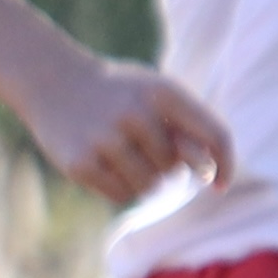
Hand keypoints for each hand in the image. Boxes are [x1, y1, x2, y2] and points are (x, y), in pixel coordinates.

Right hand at [26, 49, 230, 206]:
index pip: (214, 135)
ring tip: (118, 152)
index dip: (225, 164)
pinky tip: (101, 162)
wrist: (53, 81)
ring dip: (140, 179)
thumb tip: (210, 173)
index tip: (221, 186)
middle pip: (175, 169)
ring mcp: (106, 138)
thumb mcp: (155, 94)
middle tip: (135, 142)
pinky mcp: (81, 162)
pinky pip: (122, 196)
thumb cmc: (119, 94)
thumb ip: (187, 127)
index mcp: (164, 91)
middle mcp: (136, 112)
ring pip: (150, 187)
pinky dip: (117, 187)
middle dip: (161, 165)